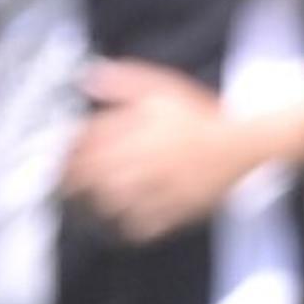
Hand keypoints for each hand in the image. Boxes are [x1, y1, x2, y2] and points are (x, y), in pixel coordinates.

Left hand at [57, 59, 276, 243]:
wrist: (242, 145)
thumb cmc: (201, 115)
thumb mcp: (162, 87)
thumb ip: (123, 81)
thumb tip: (88, 77)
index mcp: (137, 131)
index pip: (88, 143)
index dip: (68, 152)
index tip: (61, 157)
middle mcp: (143, 161)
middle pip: (94, 177)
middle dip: (75, 182)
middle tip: (65, 186)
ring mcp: (159, 188)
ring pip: (114, 203)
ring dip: (98, 203)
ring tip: (92, 202)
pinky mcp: (175, 209)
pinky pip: (144, 225)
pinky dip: (130, 226)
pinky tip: (125, 222)